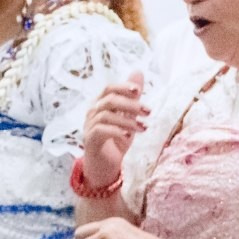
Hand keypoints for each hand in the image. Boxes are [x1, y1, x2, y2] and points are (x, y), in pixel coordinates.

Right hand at [80, 72, 147, 190]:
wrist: (104, 167)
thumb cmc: (115, 141)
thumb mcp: (128, 118)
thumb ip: (132, 98)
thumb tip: (138, 72)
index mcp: (100, 105)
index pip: (108, 88)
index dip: (123, 87)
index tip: (138, 91)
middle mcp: (92, 113)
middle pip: (109, 100)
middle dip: (131, 104)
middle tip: (149, 112)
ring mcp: (89, 126)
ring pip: (107, 114)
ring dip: (128, 120)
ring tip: (144, 128)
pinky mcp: (90, 139)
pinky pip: (101, 129)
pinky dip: (117, 131)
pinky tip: (128, 136)